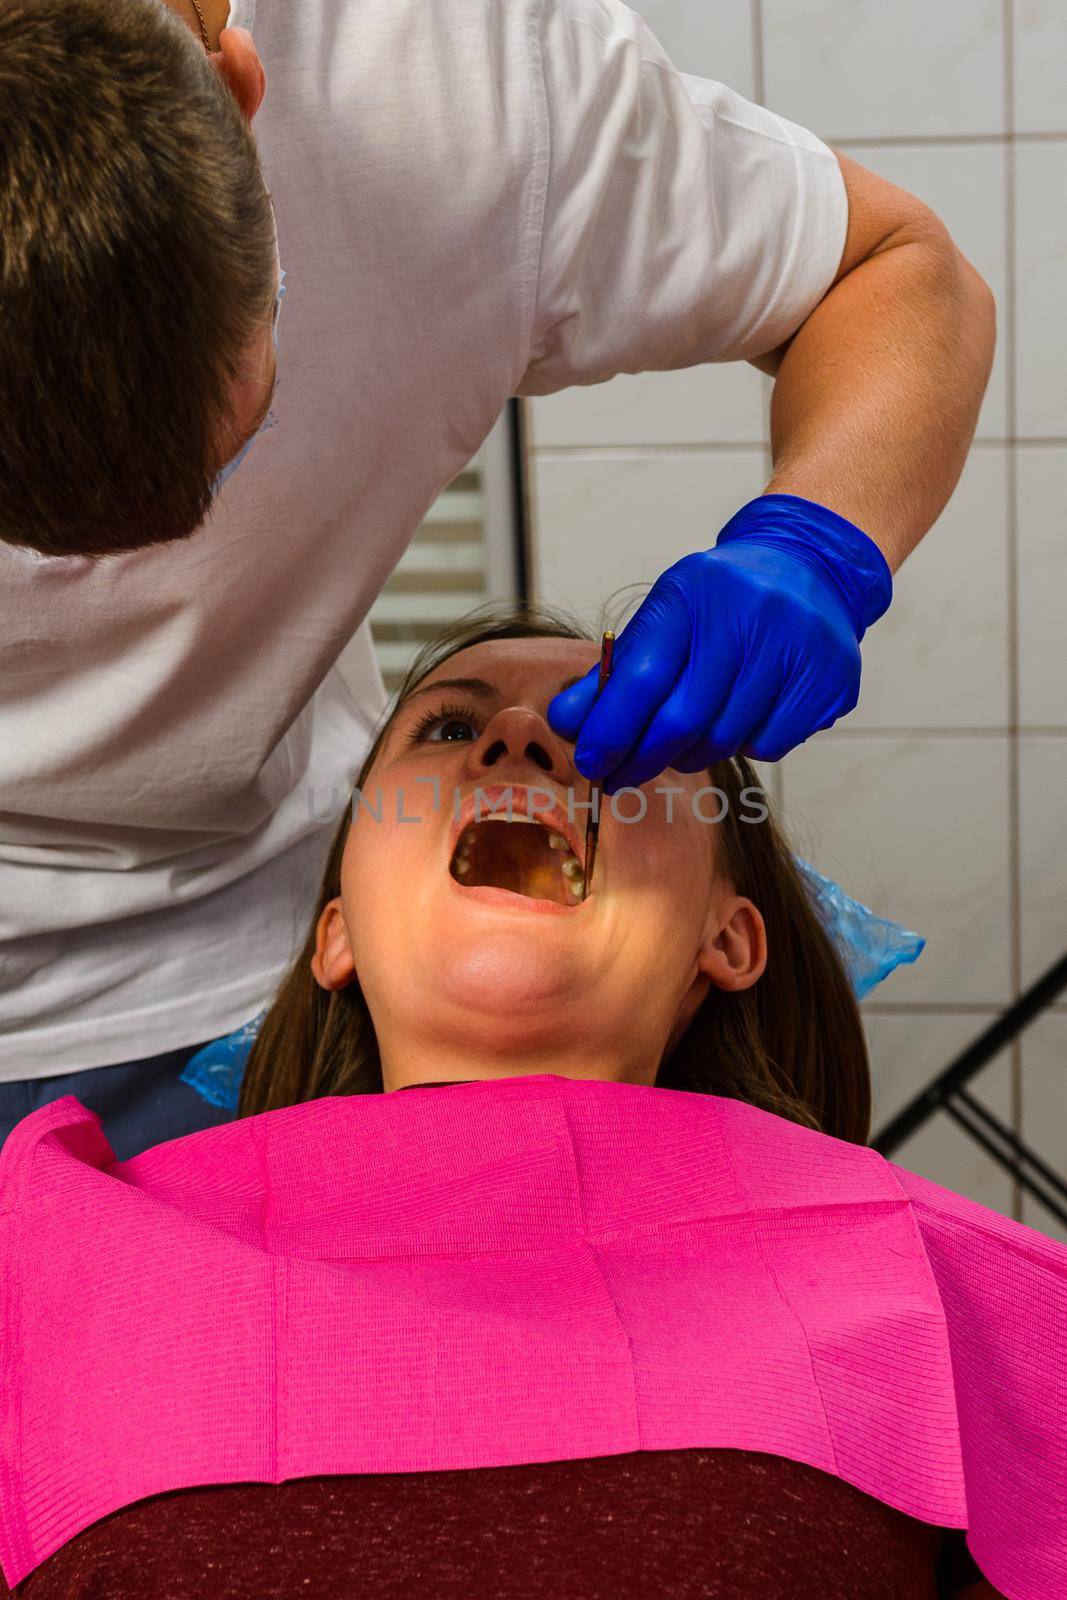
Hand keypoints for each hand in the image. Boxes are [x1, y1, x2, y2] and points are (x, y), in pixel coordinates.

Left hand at [547, 494, 891, 792]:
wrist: (809, 565)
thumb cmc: (722, 601)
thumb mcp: (664, 617)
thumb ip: (615, 673)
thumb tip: (567, 726)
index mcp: (692, 595)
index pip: (640, 679)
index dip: (610, 731)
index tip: (591, 764)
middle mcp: (747, 616)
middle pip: (683, 720)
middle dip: (644, 757)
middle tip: (623, 776)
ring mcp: (795, 646)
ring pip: (725, 739)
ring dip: (694, 754)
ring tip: (688, 740)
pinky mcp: (829, 678)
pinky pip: (770, 745)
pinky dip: (746, 746)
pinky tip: (744, 718)